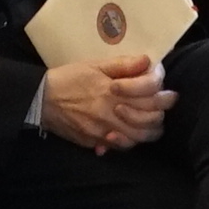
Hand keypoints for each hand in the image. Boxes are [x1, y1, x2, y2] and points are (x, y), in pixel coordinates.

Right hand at [39, 56, 173, 153]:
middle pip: (150, 118)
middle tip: (166, 104)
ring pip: (140, 137)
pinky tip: (134, 132)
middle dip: (163, 111)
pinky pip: (122, 146)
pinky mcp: (97, 142)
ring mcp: (105, 131)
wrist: (41, 100)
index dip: (163, 90)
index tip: (167, 87)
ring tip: (154, 121)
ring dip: (152, 129)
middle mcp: (112, 113)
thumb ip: (122, 65)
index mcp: (113, 91)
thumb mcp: (94, 65)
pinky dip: (133, 141)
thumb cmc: (69, 78)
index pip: (150, 93)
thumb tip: (148, 61)